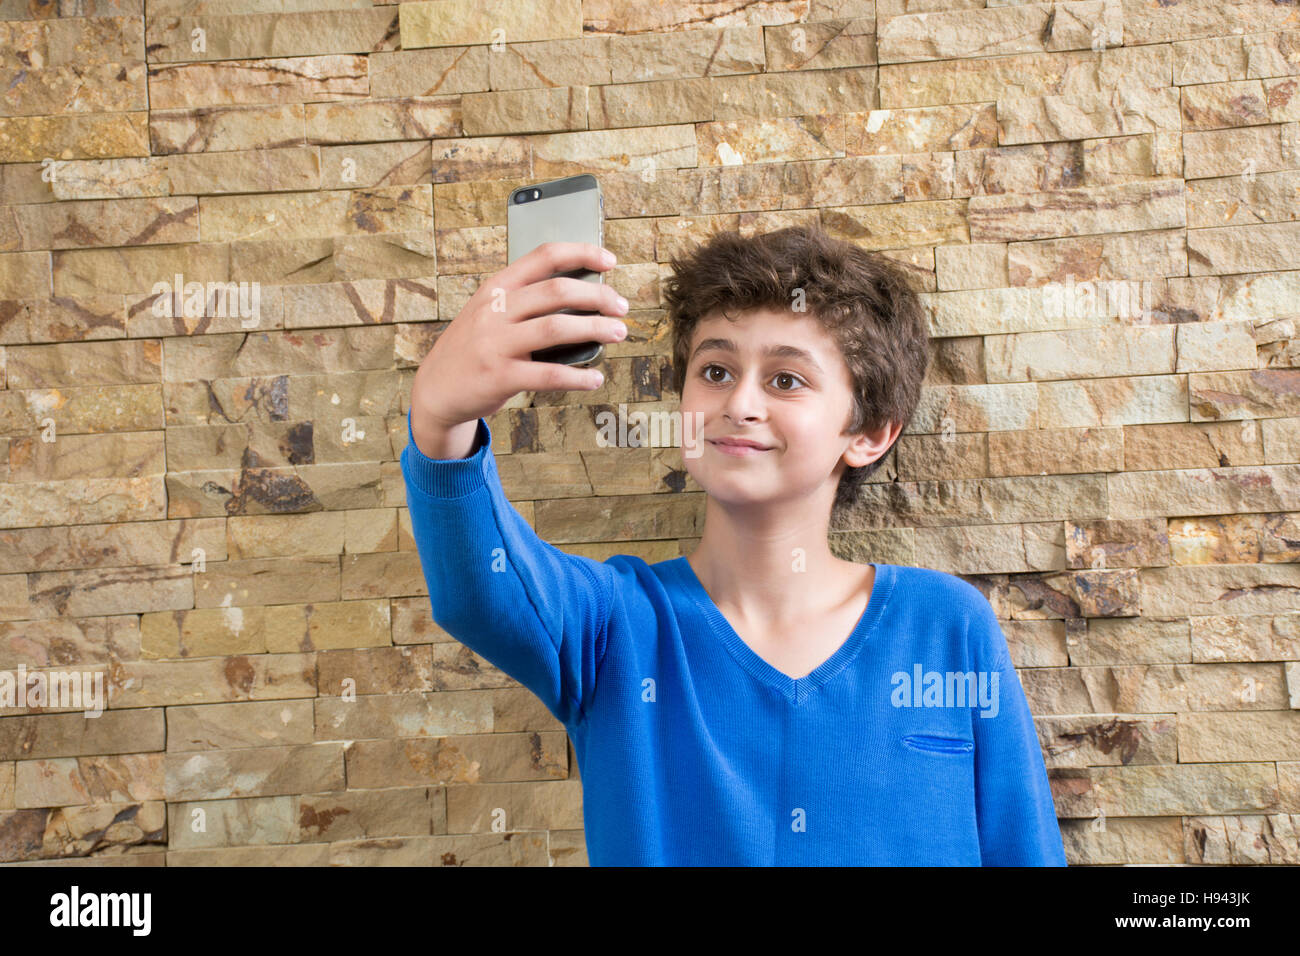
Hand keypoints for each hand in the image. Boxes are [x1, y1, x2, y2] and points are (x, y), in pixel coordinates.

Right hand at [411, 241, 628, 433]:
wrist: (435, 389)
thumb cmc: (475, 348)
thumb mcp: (490, 313)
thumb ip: (525, 302)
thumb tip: (585, 297)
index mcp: (497, 287)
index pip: (544, 256)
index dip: (582, 253)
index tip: (609, 261)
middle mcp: (495, 310)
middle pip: (558, 291)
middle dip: (599, 296)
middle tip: (622, 308)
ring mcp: (495, 343)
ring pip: (556, 328)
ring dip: (595, 329)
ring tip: (618, 333)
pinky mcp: (499, 377)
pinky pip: (549, 375)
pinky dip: (578, 376)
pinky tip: (595, 378)